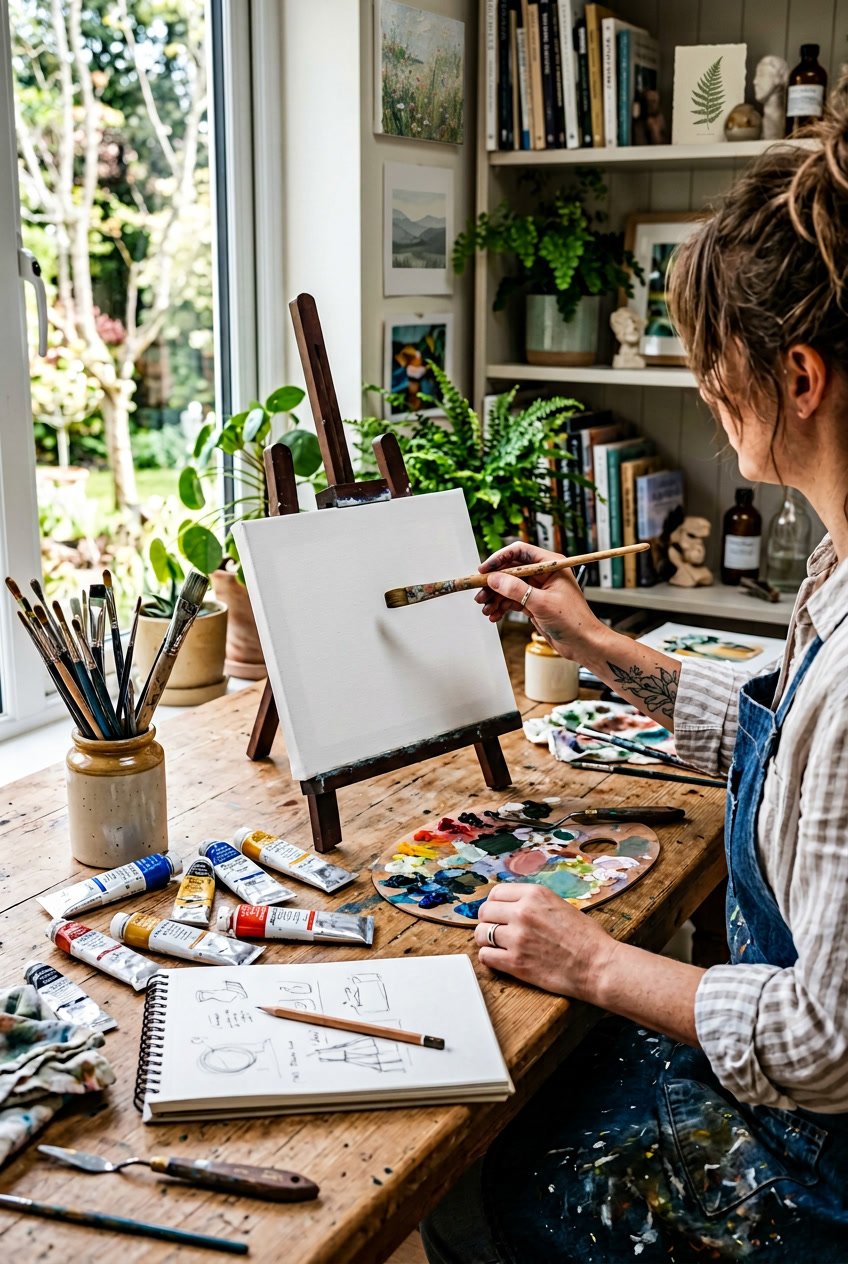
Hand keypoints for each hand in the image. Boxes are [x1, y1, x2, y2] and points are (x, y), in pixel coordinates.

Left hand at [474, 883, 616, 1000]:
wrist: (597, 965)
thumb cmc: (585, 937)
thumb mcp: (559, 905)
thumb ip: (533, 903)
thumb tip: (512, 905)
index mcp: (534, 895)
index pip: (496, 893)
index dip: (494, 904)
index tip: (497, 912)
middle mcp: (522, 912)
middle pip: (485, 912)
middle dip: (488, 920)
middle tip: (495, 929)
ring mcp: (517, 938)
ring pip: (481, 934)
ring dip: (486, 940)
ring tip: (497, 944)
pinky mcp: (515, 963)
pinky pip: (485, 956)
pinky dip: (489, 957)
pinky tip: (499, 958)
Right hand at [476, 542, 604, 663]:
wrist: (583, 643)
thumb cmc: (573, 621)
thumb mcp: (541, 603)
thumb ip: (516, 590)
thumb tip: (494, 579)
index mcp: (551, 565)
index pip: (519, 552)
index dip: (499, 559)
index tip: (484, 571)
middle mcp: (544, 573)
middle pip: (511, 570)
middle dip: (494, 583)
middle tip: (480, 594)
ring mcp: (538, 589)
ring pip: (509, 587)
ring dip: (495, 597)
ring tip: (486, 609)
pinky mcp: (534, 603)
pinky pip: (512, 600)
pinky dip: (502, 607)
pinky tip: (494, 615)